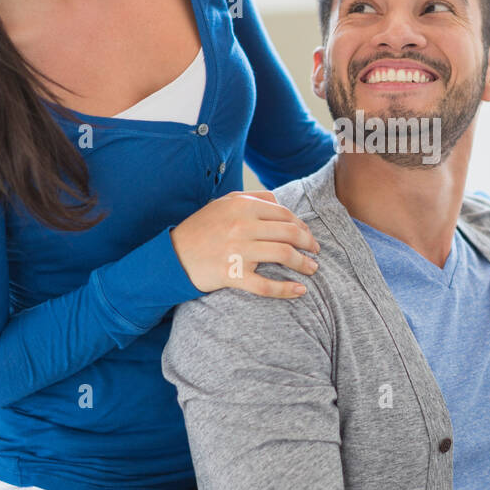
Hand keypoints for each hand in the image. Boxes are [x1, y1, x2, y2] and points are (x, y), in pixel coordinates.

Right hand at [170, 191, 319, 298]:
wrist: (173, 256)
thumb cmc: (201, 229)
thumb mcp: (223, 203)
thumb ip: (252, 199)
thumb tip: (280, 202)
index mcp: (242, 206)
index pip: (284, 214)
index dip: (302, 225)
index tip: (308, 235)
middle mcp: (242, 226)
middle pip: (289, 233)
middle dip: (308, 243)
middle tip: (316, 251)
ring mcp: (238, 251)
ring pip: (283, 255)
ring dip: (304, 263)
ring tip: (312, 269)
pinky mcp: (232, 275)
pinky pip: (266, 285)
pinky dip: (286, 289)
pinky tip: (300, 291)